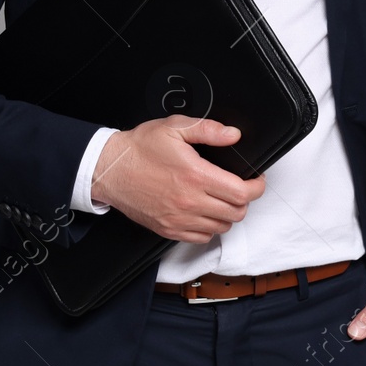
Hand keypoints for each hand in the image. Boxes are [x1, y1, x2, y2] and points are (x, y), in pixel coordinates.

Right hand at [89, 116, 266, 242]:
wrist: (109, 170)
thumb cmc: (139, 148)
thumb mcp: (174, 127)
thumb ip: (208, 129)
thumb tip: (233, 135)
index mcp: (195, 176)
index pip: (241, 192)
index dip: (256, 186)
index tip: (256, 179)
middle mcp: (189, 202)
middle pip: (236, 213)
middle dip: (244, 200)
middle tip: (240, 187)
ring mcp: (178, 219)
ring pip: (221, 227)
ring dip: (228, 214)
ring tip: (222, 198)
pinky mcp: (168, 229)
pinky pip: (201, 238)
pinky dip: (209, 227)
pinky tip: (205, 212)